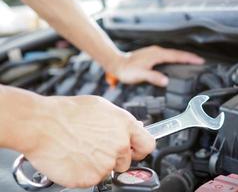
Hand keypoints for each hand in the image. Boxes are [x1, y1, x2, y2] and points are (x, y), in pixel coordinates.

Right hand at [11, 95, 154, 187]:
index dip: (140, 148)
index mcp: (124, 125)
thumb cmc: (66, 113)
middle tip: (97, 148)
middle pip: (126, 160)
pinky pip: (94, 178)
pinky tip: (75, 157)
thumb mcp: (101, 106)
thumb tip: (134, 127)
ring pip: (109, 170)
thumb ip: (121, 120)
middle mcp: (119, 144)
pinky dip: (85, 172)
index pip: (148, 144)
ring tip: (82, 149)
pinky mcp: (92, 177)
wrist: (42, 125)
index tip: (135, 150)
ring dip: (99, 164)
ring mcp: (106, 162)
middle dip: (115, 156)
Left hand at [113, 46, 204, 86]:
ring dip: (182, 57)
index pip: (177, 56)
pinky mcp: (151, 55)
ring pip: (172, 54)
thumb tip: (166, 81)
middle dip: (189, 57)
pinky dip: (175, 58)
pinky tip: (176, 62)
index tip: (200, 61)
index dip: (189, 59)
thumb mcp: (140, 74)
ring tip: (191, 62)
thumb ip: (154, 77)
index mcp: (157, 55)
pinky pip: (167, 55)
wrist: (117, 64)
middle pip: (177, 53)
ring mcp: (154, 52)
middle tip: (200, 61)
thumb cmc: (127, 70)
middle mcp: (157, 51)